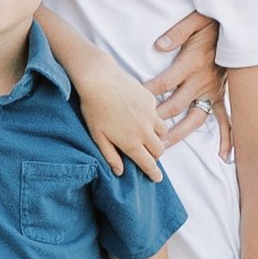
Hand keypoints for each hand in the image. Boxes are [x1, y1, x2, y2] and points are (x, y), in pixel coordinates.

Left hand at [71, 53, 167, 182]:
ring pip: (163, 132)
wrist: (99, 79)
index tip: (157, 178)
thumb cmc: (94, 109)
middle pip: (160, 150)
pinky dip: (153, 118)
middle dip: (156, 155)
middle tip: (148, 154)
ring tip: (148, 135)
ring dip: (158, 137)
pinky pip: (157, 114)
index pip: (148, 164)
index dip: (154, 173)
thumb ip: (110, 156)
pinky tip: (141, 114)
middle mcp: (145, 131)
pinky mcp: (151, 100)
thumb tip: (119, 171)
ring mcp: (150, 114)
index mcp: (131, 143)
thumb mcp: (98, 137)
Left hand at [152, 9, 230, 158]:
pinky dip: (226, 138)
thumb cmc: (212, 24)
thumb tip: (159, 45)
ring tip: (162, 148)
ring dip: (178, 134)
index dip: (147, 92)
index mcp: (192, 64)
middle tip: (140, 132)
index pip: (164, 83)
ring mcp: (212, 92)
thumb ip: (176, 34)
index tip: (133, 100)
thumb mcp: (194, 22)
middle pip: (175, 106)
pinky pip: (225, 120)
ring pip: (194, 119)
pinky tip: (222, 155)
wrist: (238, 30)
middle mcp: (201, 82)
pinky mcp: (220, 96)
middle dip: (157, 119)